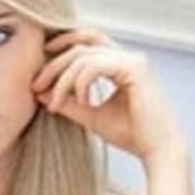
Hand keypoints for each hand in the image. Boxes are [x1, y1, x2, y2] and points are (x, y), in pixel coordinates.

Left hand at [31, 28, 188, 167]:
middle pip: (81, 46)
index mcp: (121, 63)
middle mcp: (128, 57)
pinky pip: (95, 66)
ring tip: (57, 103)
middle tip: (36, 86)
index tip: (39, 72)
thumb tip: (42, 93)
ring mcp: (133, 60)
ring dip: (64, 79)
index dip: (61, 49)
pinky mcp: (135, 68)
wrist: (157, 151)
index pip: (86, 43)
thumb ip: (69, 102)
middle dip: (54, 64)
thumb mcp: (91, 116)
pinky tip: (83, 103)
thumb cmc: (131, 135)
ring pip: (85, 56)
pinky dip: (81, 83)